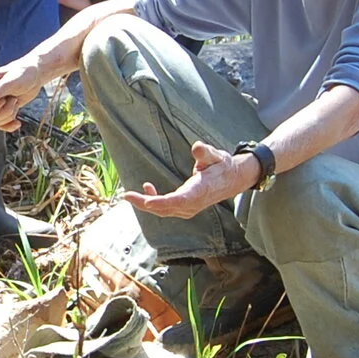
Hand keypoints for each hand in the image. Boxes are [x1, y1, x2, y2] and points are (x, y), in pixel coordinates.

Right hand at [0, 54, 50, 129]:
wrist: (34, 76)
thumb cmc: (23, 73)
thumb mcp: (12, 81)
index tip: (3, 100)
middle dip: (3, 111)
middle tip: (14, 99)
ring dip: (8, 116)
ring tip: (16, 102)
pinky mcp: (2, 111)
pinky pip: (0, 125)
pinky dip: (9, 126)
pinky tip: (17, 122)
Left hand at [123, 140, 258, 219]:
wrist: (232, 180)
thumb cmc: (222, 165)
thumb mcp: (216, 155)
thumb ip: (205, 152)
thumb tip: (197, 147)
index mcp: (200, 191)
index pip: (180, 200)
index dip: (163, 202)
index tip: (147, 201)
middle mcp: (193, 203)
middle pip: (166, 208)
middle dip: (145, 203)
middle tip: (127, 196)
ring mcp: (189, 208)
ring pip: (164, 210)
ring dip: (146, 203)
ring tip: (129, 195)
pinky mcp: (185, 207)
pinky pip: (166, 208)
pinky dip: (154, 201)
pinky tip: (147, 188)